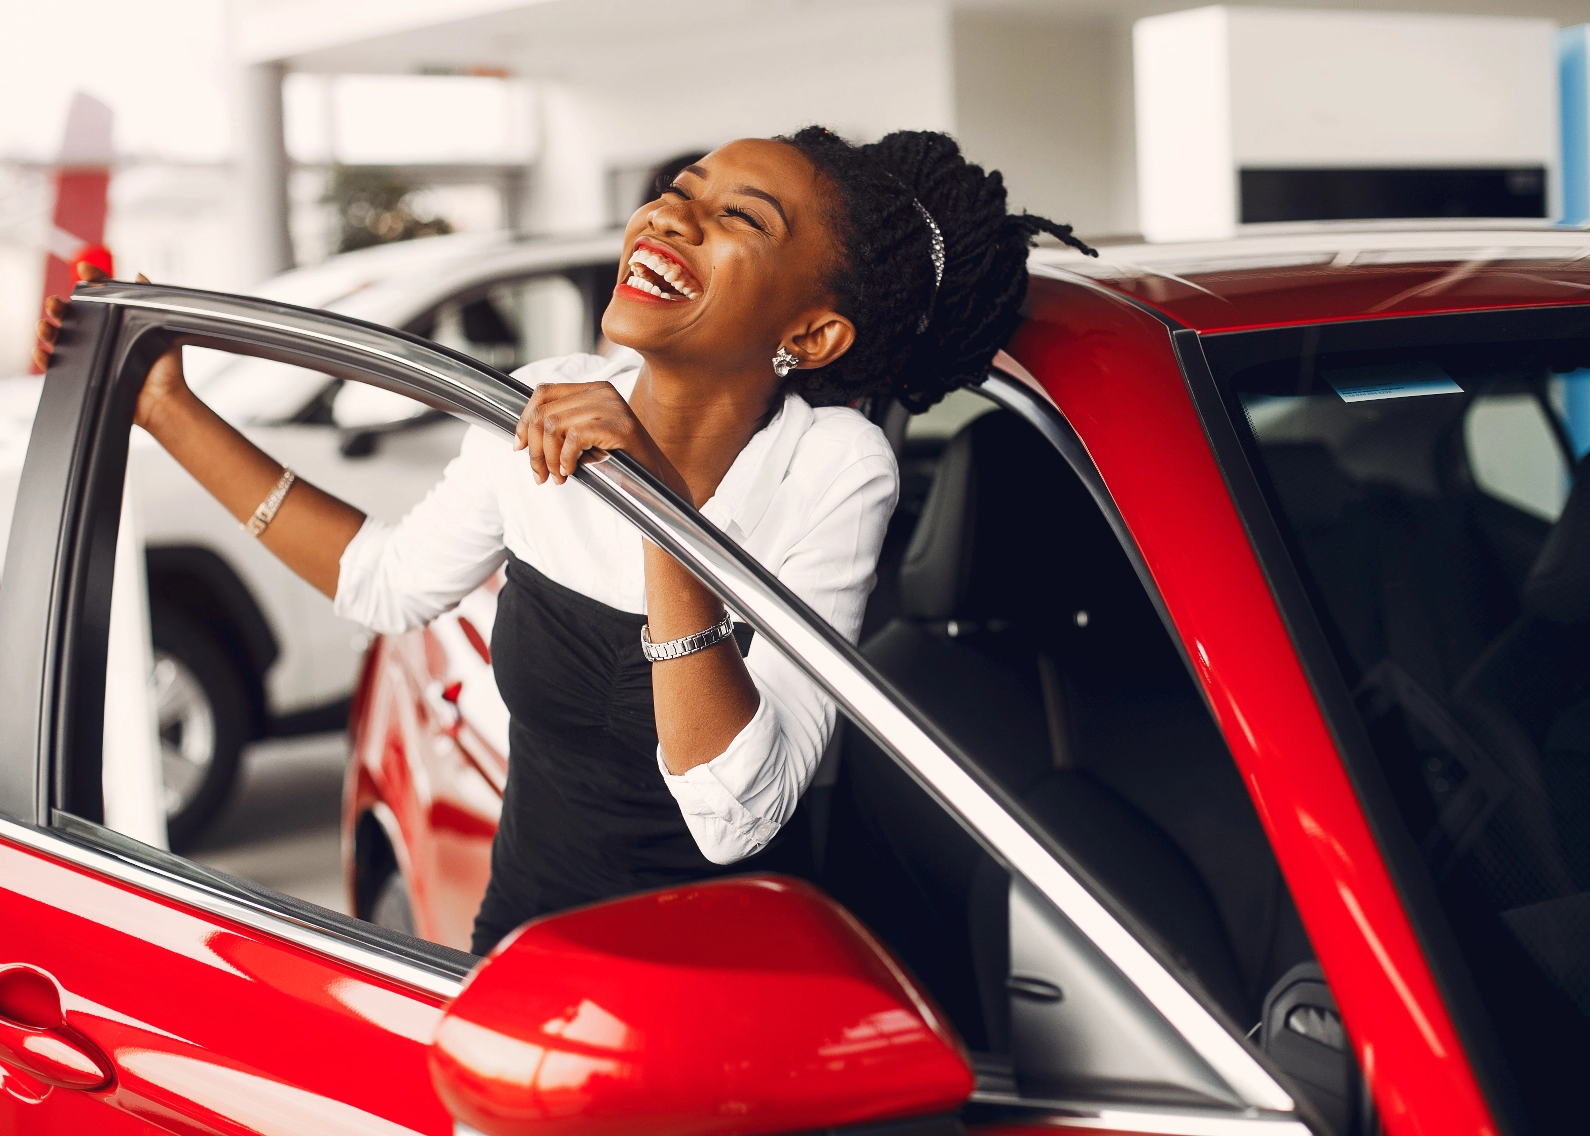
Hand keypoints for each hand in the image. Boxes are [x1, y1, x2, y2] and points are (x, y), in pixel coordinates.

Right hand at [33, 262, 185, 431]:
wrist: (163, 400)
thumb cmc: (164, 368)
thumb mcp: (160, 330)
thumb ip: (150, 303)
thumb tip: (139, 277)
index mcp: (116, 323)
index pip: (99, 296)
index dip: (91, 281)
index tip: (84, 270)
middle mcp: (100, 337)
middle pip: (72, 316)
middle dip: (59, 306)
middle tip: (56, 303)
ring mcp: (89, 356)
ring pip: (60, 339)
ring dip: (47, 329)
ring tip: (45, 325)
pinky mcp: (82, 376)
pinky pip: (56, 367)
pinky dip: (44, 359)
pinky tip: (41, 351)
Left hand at [514, 380, 680, 492]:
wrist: (656, 481)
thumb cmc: (619, 461)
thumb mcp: (584, 438)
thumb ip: (560, 428)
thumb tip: (522, 436)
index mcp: (593, 389)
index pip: (543, 392)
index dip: (524, 421)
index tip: (519, 448)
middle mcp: (602, 391)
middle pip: (544, 412)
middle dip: (534, 449)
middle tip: (540, 475)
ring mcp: (612, 406)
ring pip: (554, 425)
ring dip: (549, 458)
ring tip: (557, 476)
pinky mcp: (618, 425)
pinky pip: (574, 437)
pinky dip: (566, 458)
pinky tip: (571, 471)